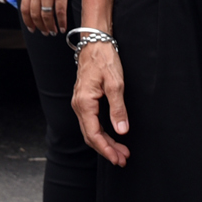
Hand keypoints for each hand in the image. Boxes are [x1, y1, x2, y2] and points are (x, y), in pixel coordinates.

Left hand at [18, 0, 75, 32]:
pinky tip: (62, 27)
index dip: (28, 21)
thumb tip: (34, 7)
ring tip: (53, 31)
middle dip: (40, 26)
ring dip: (50, 26)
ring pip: (46, 15)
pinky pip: (60, 11)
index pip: (25, 9)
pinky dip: (61, 21)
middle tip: (45, 32)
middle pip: (35, 14)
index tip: (32, 28)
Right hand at [71, 39, 129, 166]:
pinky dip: (102, 133)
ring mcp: (80, 103)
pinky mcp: (85, 101)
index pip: (93, 134)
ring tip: (121, 151)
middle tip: (123, 159)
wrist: (95, 42)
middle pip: (91, 136)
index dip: (106, 149)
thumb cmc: (104, 59)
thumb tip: (121, 130)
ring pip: (91, 130)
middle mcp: (78, 106)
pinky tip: (113, 137)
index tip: (118, 158)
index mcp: (84, 103)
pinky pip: (91, 122)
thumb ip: (118, 109)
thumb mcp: (115, 83)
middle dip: (107, 150)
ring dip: (105, 143)